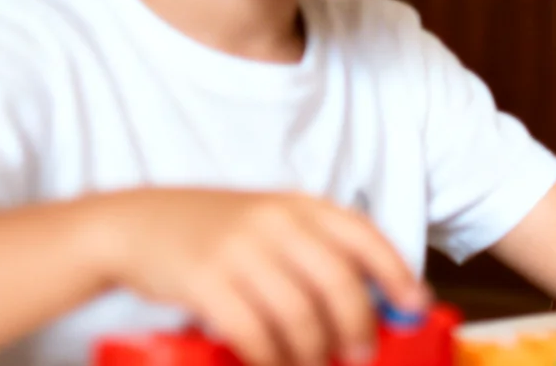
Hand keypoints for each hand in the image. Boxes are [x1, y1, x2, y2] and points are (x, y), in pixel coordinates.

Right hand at [92, 189, 427, 365]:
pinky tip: (275, 365)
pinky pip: (251, 329)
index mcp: (300, 205)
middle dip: (358, 324)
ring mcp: (239, 250)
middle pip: (337, 280)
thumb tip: (373, 302)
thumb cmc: (219, 232)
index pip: (362, 235)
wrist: (139, 223)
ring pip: (297, 312)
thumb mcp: (272, 224)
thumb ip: (315, 252)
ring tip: (315, 365)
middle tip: (363, 354)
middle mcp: (275, 222)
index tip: (417, 305)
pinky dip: (269, 356)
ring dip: (313, 350)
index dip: (395, 271)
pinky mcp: (204, 280)